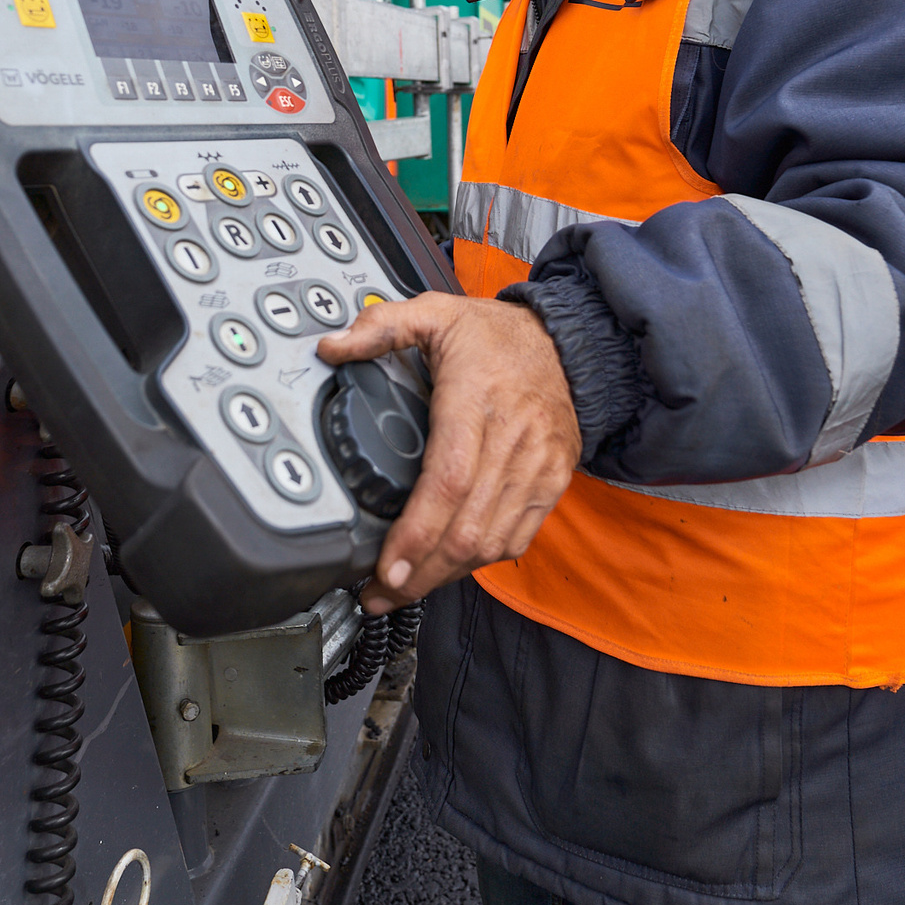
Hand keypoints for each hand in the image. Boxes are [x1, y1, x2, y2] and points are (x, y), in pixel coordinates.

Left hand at [315, 293, 580, 614]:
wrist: (571, 343)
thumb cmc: (500, 336)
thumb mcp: (436, 312)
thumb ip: (382, 325)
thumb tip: (332, 347)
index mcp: (475, 400)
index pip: (447, 482)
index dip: (415, 533)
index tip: (385, 566)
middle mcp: (512, 440)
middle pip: (466, 528)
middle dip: (420, 572)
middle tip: (381, 592)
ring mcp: (537, 467)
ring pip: (490, 543)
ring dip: (446, 575)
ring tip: (405, 588)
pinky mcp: (552, 483)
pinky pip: (517, 538)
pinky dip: (480, 562)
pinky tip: (449, 568)